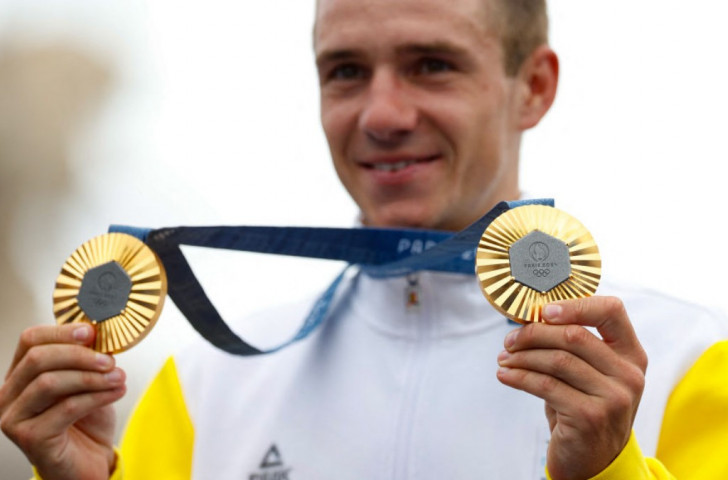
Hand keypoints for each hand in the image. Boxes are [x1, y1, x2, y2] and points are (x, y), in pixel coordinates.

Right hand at [0, 323, 125, 479]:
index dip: (61, 332)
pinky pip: (66, 408)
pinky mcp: (30, 439)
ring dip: (91, 377)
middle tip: (110, 360)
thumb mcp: (86, 382)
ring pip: (49, 383)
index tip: (91, 332)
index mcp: (19, 376)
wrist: (90, 462)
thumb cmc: (86, 421)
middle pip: (38, 359)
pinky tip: (116, 392)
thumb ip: (85, 359)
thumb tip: (95, 333)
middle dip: (79, 355)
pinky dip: (96, 397)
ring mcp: (14, 419)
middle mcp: (8, 396)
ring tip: (119, 378)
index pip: (30, 340)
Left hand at [496, 296, 647, 479]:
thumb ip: (573, 346)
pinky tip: (506, 376)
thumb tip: (529, 318)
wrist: (593, 461)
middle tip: (509, 340)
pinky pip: (545, 386)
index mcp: (631, 354)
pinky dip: (519, 377)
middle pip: (574, 335)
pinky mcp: (590, 417)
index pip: (611, 311)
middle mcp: (628, 374)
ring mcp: (613, 397)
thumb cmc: (584, 408)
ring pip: (557, 360)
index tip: (543, 311)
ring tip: (504, 359)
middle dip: (533, 333)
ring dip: (522, 357)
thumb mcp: (589, 374)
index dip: (575, 305)